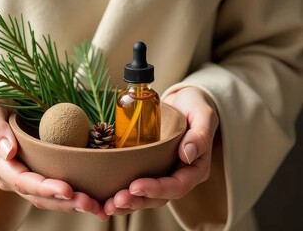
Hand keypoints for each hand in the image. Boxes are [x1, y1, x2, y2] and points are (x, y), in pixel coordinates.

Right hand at [0, 100, 106, 219]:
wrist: (3, 103)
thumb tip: (8, 151)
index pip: (22, 182)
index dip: (45, 188)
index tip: (68, 190)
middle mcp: (11, 176)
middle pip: (38, 196)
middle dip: (64, 203)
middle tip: (89, 203)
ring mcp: (26, 176)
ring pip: (49, 198)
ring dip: (72, 204)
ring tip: (96, 206)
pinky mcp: (40, 172)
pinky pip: (56, 188)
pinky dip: (74, 195)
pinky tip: (94, 197)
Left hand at [104, 87, 218, 214]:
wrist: (184, 102)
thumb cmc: (195, 106)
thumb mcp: (203, 115)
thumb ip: (199, 135)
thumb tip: (187, 155)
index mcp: (195, 168)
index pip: (178, 186)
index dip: (156, 189)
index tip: (135, 186)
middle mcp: (179, 176)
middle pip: (159, 197)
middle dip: (136, 201)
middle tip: (115, 200)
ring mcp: (163, 174)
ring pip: (145, 197)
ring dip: (127, 203)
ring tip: (108, 205)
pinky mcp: (149, 170)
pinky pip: (136, 187)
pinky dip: (121, 193)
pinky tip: (104, 198)